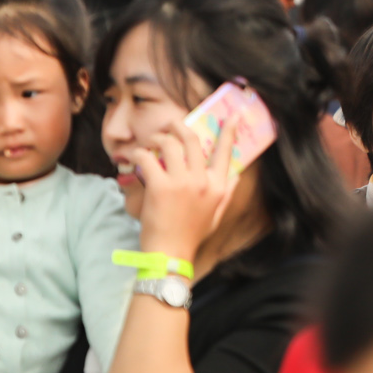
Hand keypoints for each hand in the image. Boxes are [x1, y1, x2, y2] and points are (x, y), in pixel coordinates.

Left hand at [133, 119, 244, 263]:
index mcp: (217, 187)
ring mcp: (181, 182)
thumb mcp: (215, 215)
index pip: (225, 153)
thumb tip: (236, 176)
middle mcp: (202, 181)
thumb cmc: (190, 236)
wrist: (169, 255)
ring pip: (168, 143)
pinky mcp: (160, 186)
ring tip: (149, 142)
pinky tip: (135, 159)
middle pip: (191, 140)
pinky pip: (147, 158)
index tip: (231, 117)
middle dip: (178, 126)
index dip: (229, 132)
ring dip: (156, 138)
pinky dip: (138, 154)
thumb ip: (227, 194)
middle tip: (169, 124)